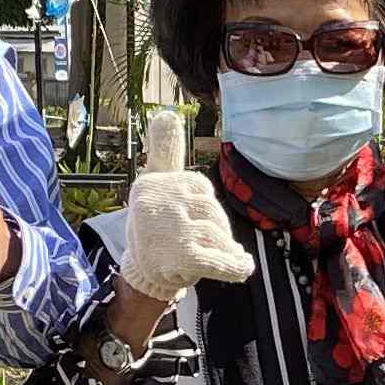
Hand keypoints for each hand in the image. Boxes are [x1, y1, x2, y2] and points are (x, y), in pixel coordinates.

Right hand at [120, 105, 251, 301]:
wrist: (142, 271)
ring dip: (224, 249)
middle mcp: (160, 203)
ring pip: (219, 235)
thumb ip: (165, 150)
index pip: (202, 188)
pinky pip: (221, 260)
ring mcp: (172, 230)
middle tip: (203, 241)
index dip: (203, 206)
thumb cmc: (156, 222)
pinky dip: (234, 266)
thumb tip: (165, 113)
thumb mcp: (156, 182)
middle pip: (213, 211)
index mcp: (157, 182)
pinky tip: (242, 266)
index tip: (192, 217)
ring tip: (215, 255)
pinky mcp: (183, 257)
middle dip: (217, 228)